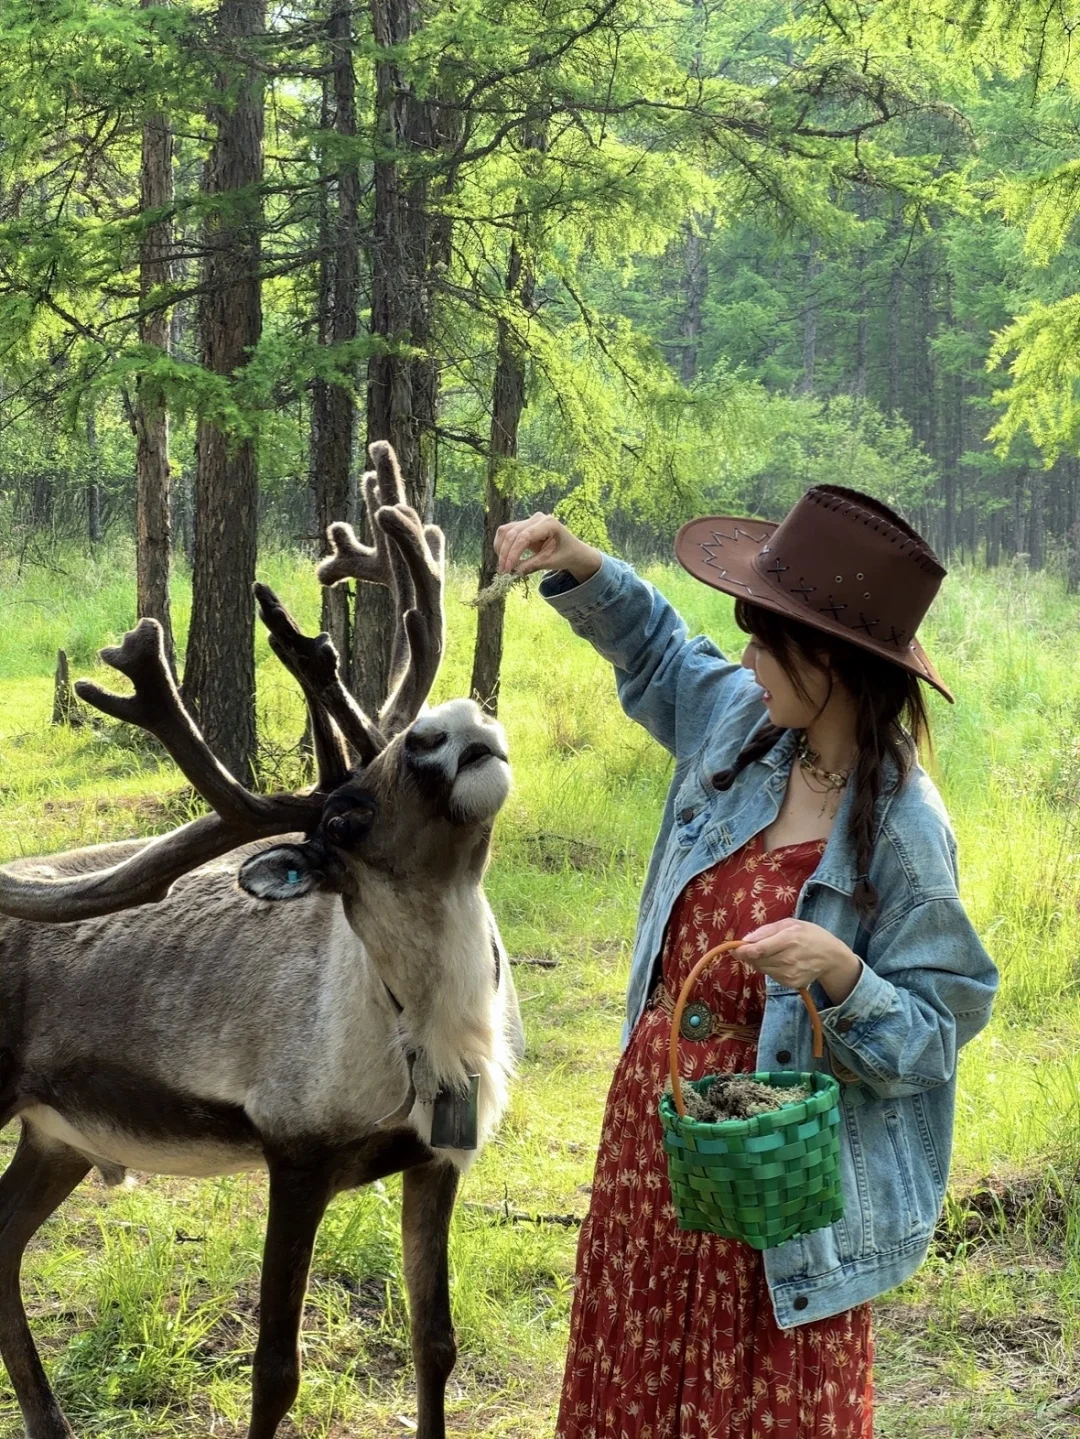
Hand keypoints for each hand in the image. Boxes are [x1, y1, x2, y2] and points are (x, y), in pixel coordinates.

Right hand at [494, 512, 601, 583]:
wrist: (572, 550)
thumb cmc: (565, 555)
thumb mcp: (550, 562)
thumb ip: (531, 565)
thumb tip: (512, 572)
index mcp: (549, 523)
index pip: (524, 536)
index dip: (513, 553)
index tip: (507, 569)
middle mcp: (537, 518)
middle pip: (512, 533)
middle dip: (505, 553)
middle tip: (502, 571)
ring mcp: (529, 520)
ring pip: (505, 531)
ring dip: (501, 549)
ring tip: (502, 566)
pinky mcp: (523, 526)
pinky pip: (507, 533)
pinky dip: (502, 546)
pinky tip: (504, 559)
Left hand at [737, 918, 861, 1005]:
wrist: (831, 957)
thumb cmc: (810, 935)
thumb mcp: (790, 923)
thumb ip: (766, 930)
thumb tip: (746, 940)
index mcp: (789, 939)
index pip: (759, 950)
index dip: (742, 951)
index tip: (733, 949)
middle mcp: (789, 959)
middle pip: (758, 961)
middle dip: (748, 955)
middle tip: (747, 948)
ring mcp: (790, 973)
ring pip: (762, 969)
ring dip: (759, 961)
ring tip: (770, 952)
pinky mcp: (791, 983)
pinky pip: (771, 975)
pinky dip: (769, 968)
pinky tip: (779, 961)